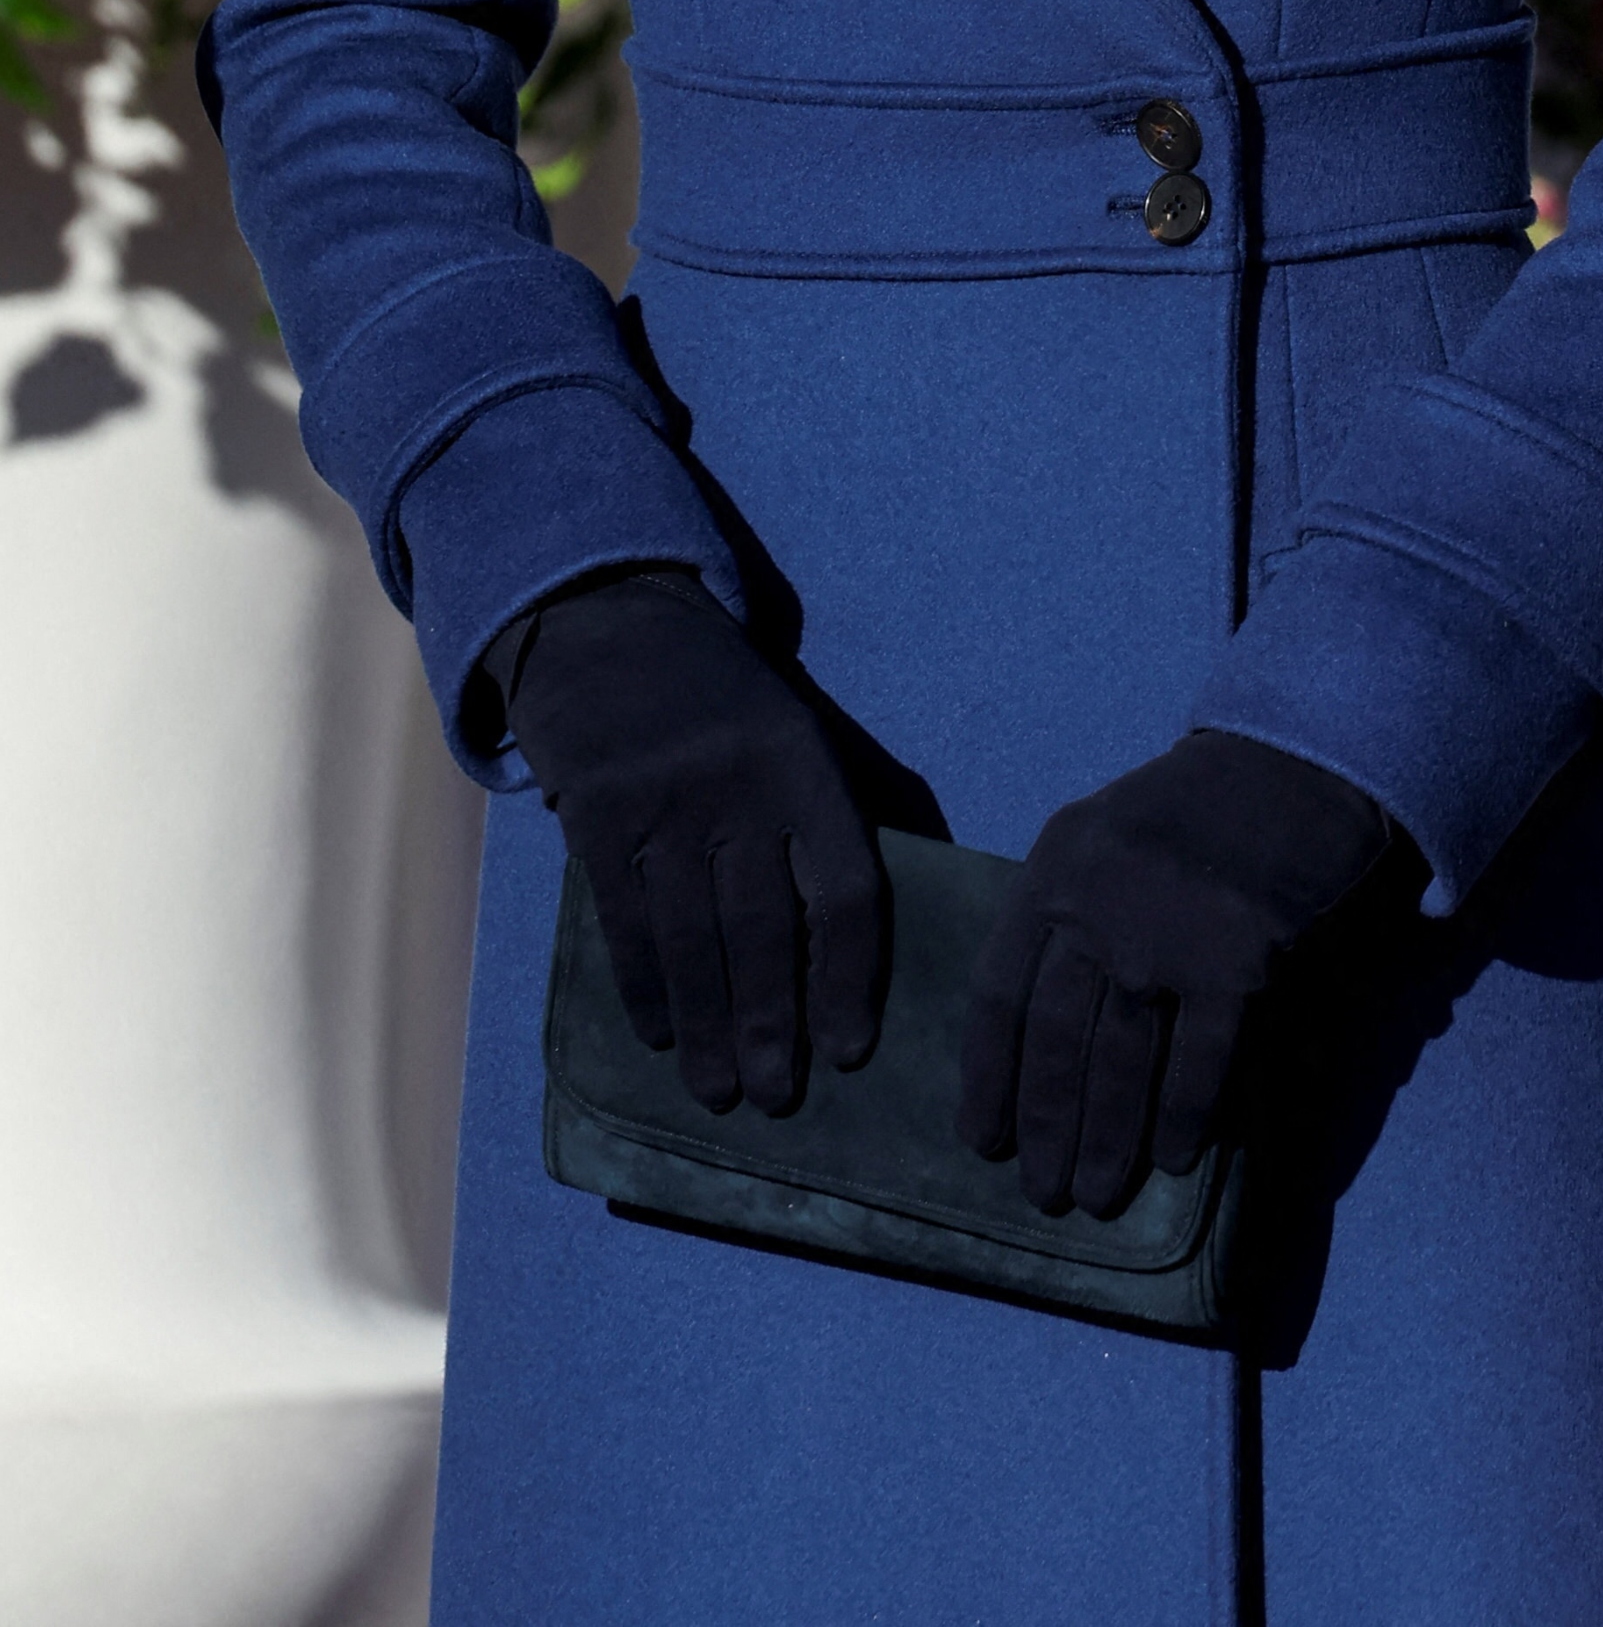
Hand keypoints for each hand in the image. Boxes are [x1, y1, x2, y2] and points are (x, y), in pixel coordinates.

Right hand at [488, 567, 884, 1115]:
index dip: (849, 980)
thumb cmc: (718, 694)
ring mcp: (662, 799)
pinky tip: (655, 1035)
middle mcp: (739, 786)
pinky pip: (625, 918)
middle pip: (765, 929)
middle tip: (777, 1102)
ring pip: (692, 937)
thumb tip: (893, 912)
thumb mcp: (795, 726)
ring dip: (706, 1027)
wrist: (606, 615)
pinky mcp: (596, 812)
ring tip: (717, 1093)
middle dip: (772, 1025)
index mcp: (804, 766)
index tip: (848, 1053)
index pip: (845, 889)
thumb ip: (839, 808)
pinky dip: (643, 985)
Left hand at [957, 730, 1392, 1217]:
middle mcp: (1097, 900)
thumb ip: (1062, 916)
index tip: (981, 1140)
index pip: (999, 991)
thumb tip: (1027, 1042)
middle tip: (1043, 1194)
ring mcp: (1166, 932)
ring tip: (1095, 1194)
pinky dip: (1182, 1116)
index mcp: (1053, 867)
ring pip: (1120, 1061)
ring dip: (1106, 1139)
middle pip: (1054, 1038)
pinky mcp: (1237, 959)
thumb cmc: (1187, 812)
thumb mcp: (1099, 839)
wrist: (1290, 765)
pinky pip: (1199, 1062)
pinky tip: (1171, 1158)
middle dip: (1046, 1126)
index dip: (988, 1075)